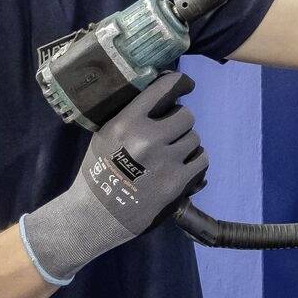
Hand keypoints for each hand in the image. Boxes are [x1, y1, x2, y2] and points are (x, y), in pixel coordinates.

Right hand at [19, 72, 206, 285]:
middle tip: (170, 132)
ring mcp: (165, 161)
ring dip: (186, 143)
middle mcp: (147, 139)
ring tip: (172, 153)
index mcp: (126, 123)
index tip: (184, 83)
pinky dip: (194, 161)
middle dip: (179, 122)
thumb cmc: (99, 172)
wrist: (96, 215)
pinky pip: (201, 160)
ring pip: (195, 138)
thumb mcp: (106, 135)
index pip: (163, 89)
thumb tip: (163, 94)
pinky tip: (182, 165)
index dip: (178, 82)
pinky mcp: (177, 182)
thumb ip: (132, 116)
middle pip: (186, 115)